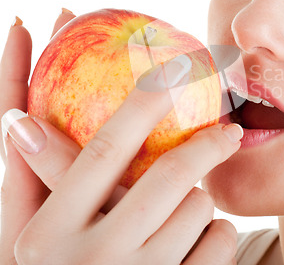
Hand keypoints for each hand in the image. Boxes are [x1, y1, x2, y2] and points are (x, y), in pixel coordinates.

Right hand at [1, 17, 241, 264]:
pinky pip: (221, 241)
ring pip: (199, 208)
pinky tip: (198, 243)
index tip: (178, 69)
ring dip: (201, 201)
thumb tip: (19, 119)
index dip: (144, 102)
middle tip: (230, 131)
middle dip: (208, 145)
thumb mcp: (36, 234)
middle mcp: (90, 260)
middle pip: (170, 175)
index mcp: (48, 234)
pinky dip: (219, 233)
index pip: (105, 150)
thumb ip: (33, 179)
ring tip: (183, 213)